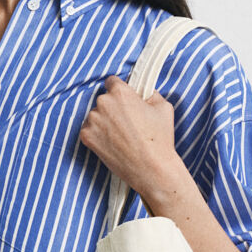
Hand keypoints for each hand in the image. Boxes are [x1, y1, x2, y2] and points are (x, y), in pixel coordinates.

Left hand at [77, 75, 179, 205]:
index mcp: (120, 92)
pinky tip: (111, 143)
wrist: (151, 169)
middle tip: (125, 123)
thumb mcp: (164, 108)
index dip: (118, 91)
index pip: (111, 82)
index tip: (123, 101)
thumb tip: (145, 94)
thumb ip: (151, 94)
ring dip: (103, 122)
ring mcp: (93, 120)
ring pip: (95, 116)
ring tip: (119, 136)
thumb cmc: (160, 139)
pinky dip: (96, 136)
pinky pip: (88, 130)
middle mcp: (103, 103)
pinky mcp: (87, 137)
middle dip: (112, 108)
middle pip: (103, 100)